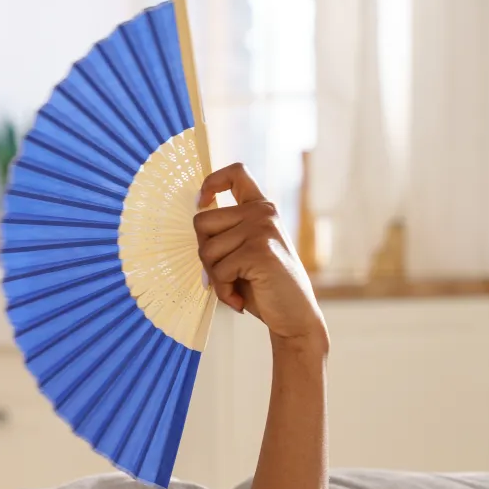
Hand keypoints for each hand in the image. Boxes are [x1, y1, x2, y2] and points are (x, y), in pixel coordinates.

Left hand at [194, 164, 327, 349]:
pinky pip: (219, 271)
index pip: (236, 172)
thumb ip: (225, 234)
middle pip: (201, 222)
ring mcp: (262, 229)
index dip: (211, 182)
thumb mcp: (243, 252)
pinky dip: (223, 291)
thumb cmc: (263, 286)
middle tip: (223, 273)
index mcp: (260, 208)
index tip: (202, 201)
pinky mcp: (259, 251)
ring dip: (214, 277)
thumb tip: (194, 223)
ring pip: (206, 250)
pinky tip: (239, 300)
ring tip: (235, 287)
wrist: (294, 316)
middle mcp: (262, 213)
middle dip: (204, 253)